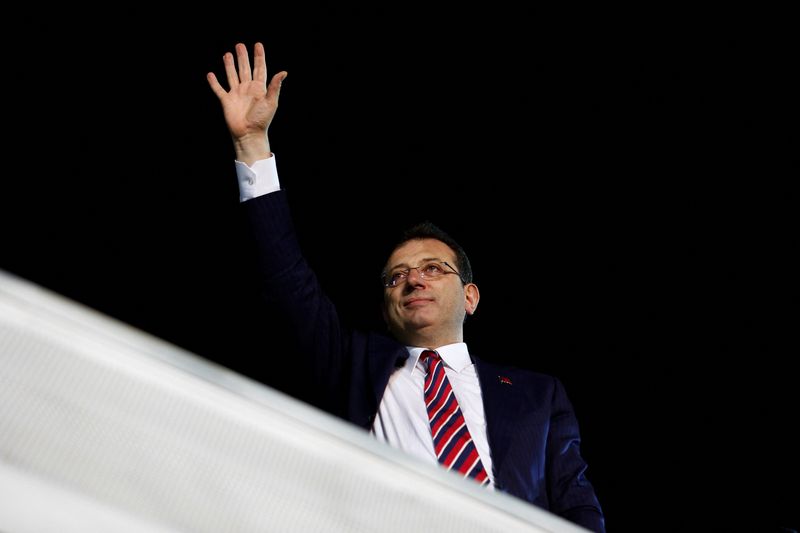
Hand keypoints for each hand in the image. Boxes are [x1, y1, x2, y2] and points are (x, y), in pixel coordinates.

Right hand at [207, 42, 286, 161]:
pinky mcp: (226, 101)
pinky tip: (210, 74)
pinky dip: (214, 82)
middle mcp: (247, 89)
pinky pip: (218, 89)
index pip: (259, 68)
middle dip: (242, 57)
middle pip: (244, 69)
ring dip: (229, 65)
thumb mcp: (270, 102)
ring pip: (232, 75)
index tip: (258, 45)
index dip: (259, 57)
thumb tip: (283, 72)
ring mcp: (236, 94)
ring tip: (227, 54)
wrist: (249, 134)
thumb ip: (274, 86)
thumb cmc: (262, 120)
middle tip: (240, 45)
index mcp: (259, 88)